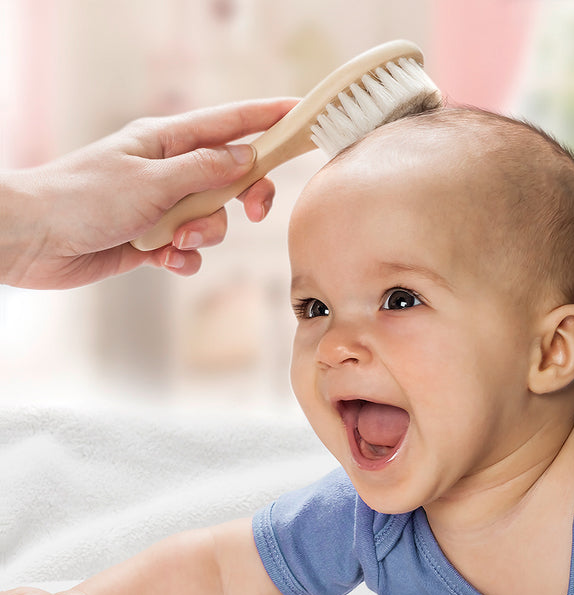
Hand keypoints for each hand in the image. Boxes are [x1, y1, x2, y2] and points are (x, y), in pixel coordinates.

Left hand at [1, 97, 297, 288]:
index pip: (230, 123)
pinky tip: (165, 261)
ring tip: (175, 242)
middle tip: (253, 212)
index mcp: (166, 140)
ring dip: (204, 235)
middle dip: (246, 196)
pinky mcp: (152, 239)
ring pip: (214, 219)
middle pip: (233, 175)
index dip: (269, 117)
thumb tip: (245, 157)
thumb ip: (205, 170)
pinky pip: (190, 250)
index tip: (303, 115)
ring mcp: (161, 204)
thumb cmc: (81, 199)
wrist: (30, 240)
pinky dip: (184, 259)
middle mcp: (169, 169)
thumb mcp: (152, 181)